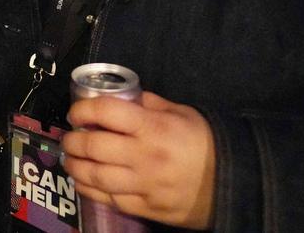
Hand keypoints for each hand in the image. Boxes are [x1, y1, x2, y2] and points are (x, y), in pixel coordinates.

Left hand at [62, 91, 215, 228]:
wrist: (234, 185)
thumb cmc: (205, 144)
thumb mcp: (181, 114)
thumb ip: (149, 104)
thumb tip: (121, 96)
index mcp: (152, 128)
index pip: (105, 112)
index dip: (83, 110)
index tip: (76, 113)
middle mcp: (144, 156)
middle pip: (93, 146)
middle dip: (73, 141)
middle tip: (69, 138)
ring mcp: (144, 185)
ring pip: (95, 176)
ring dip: (75, 166)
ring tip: (71, 159)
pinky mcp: (146, 208)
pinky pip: (109, 198)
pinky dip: (90, 189)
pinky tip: (84, 180)